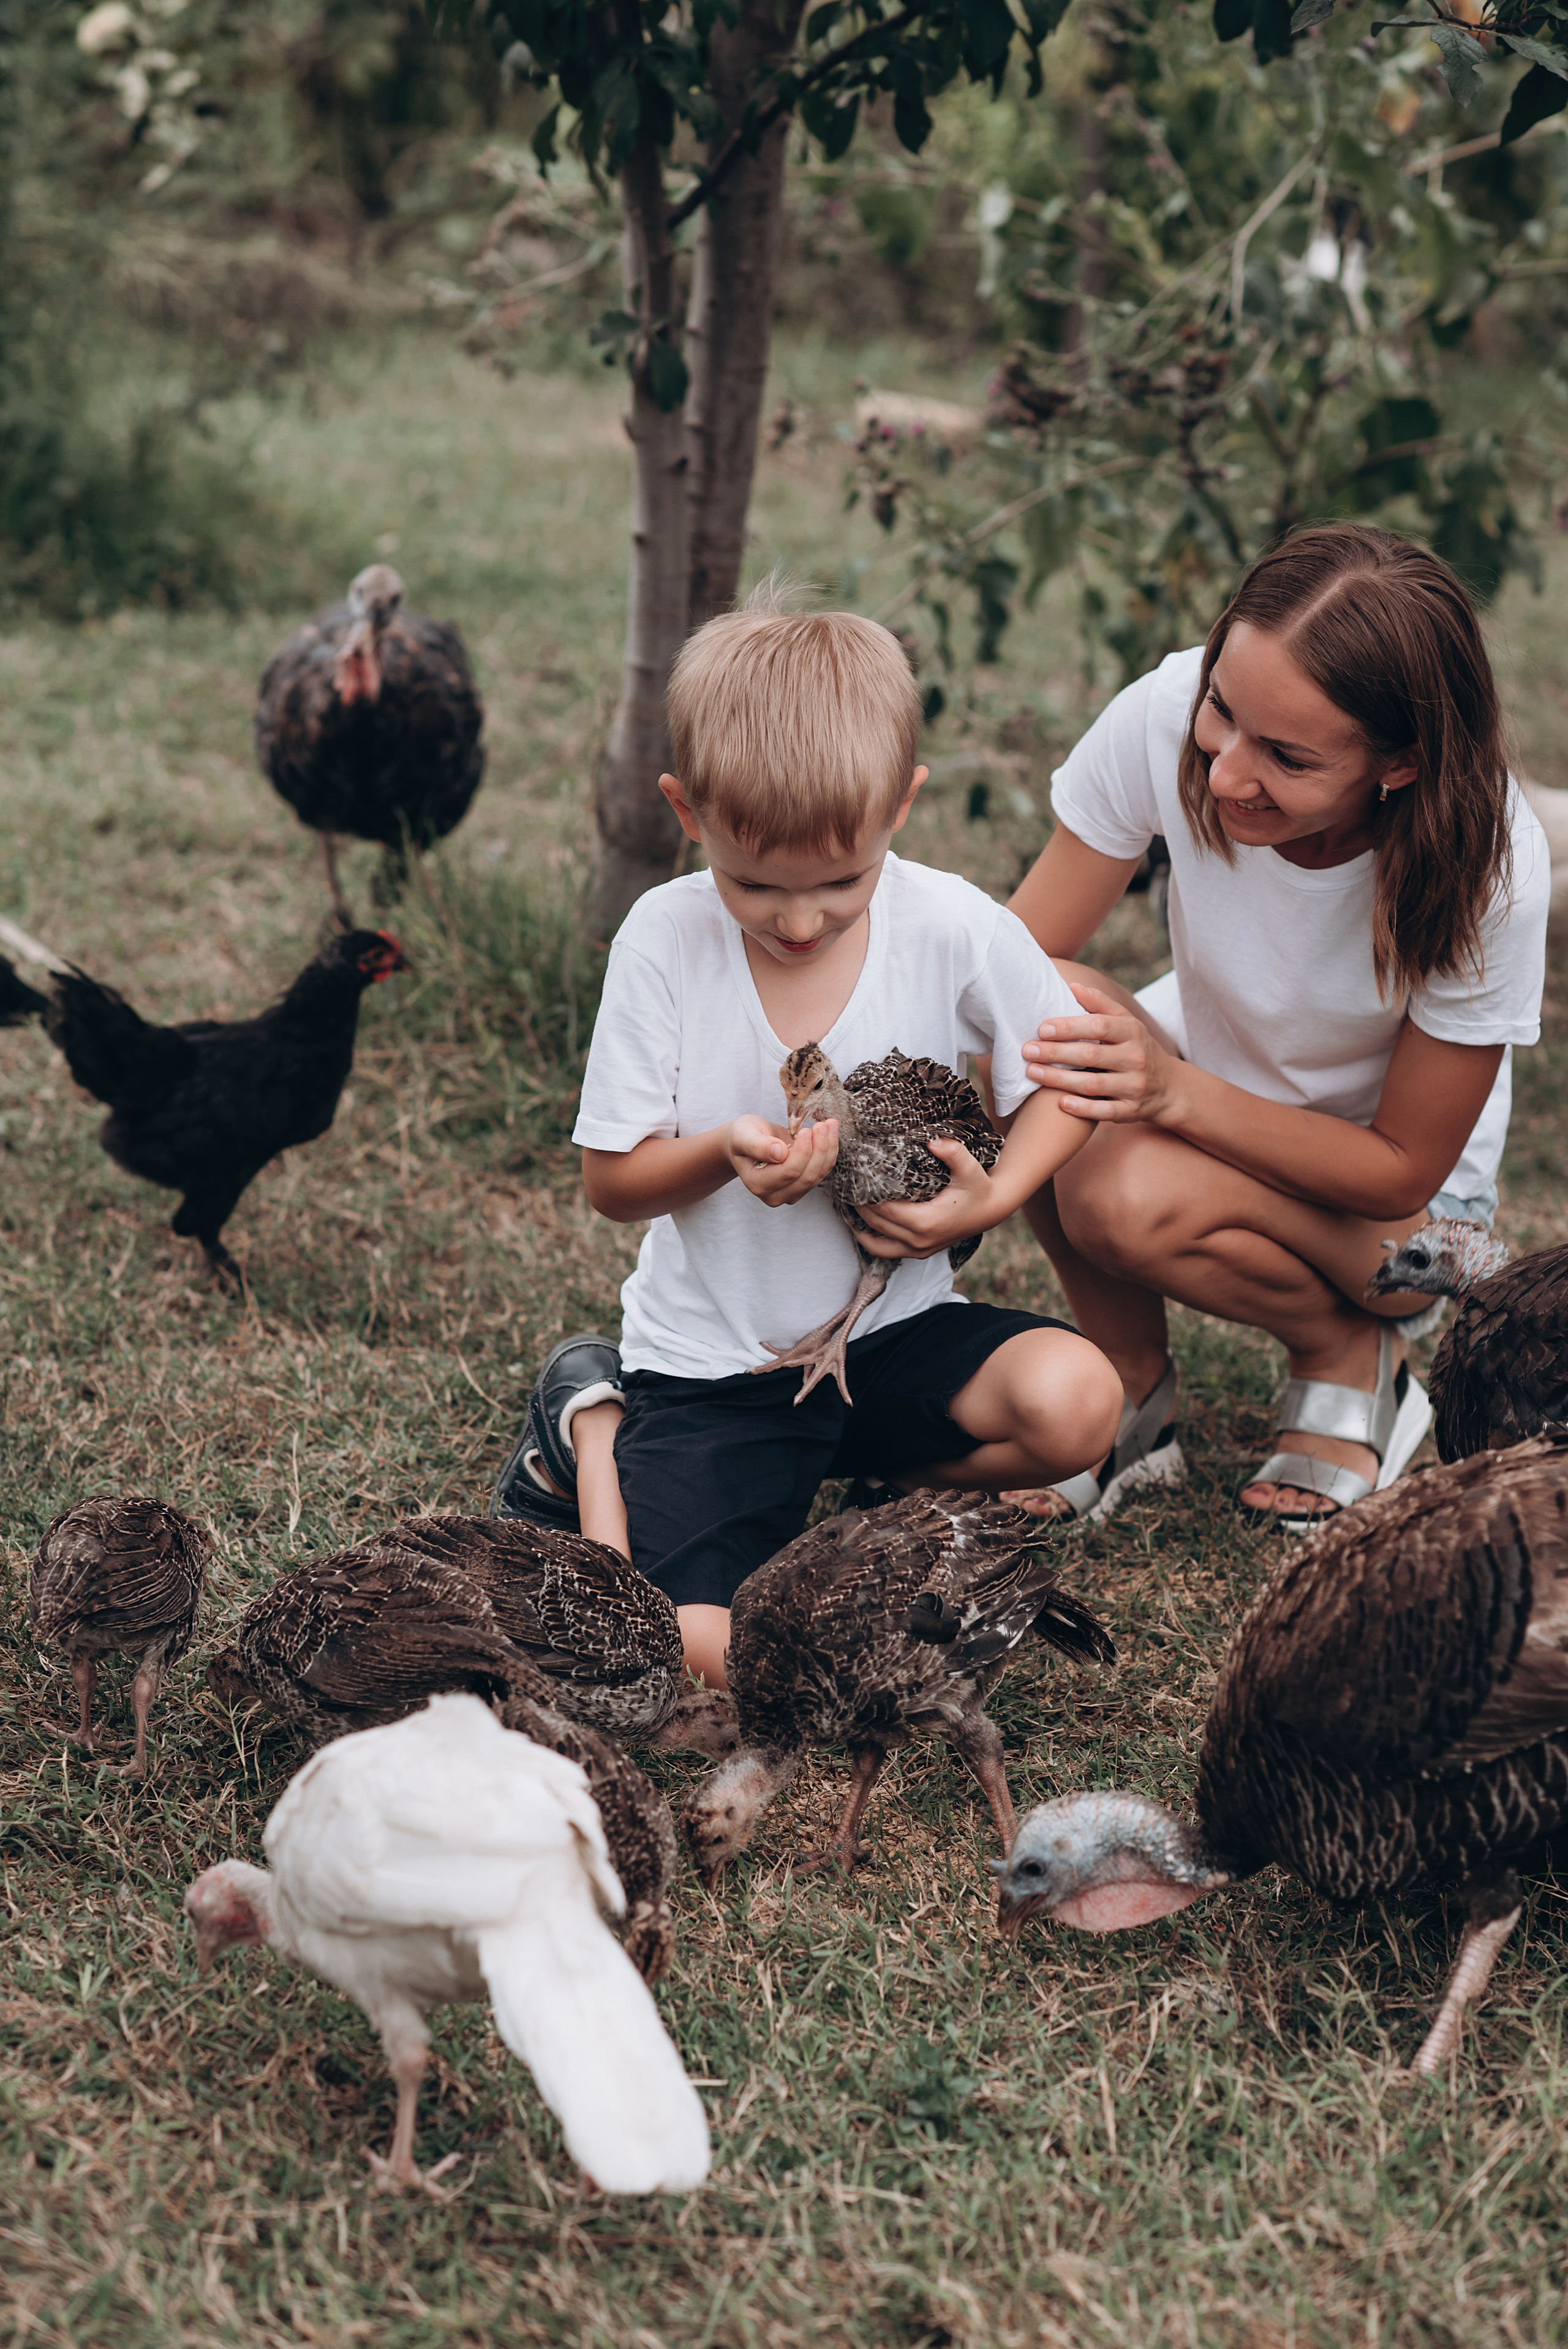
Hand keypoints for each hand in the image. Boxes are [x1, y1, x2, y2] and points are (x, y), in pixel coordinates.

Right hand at [726, 1113, 839, 1206]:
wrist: (748, 1140)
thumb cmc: (742, 1136)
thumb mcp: (743, 1134)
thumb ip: (757, 1145)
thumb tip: (779, 1153)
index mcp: (757, 1184)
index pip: (789, 1172)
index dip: (802, 1152)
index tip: (806, 1130)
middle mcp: (774, 1195)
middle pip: (807, 1177)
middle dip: (819, 1149)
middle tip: (822, 1124)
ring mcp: (790, 1193)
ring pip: (818, 1175)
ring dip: (828, 1149)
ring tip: (829, 1125)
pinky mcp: (802, 1186)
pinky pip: (822, 1171)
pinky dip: (829, 1152)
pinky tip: (830, 1133)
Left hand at [855, 1136, 995, 1258]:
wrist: (991, 1209)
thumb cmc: (978, 1187)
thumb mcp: (969, 1167)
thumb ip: (953, 1152)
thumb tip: (932, 1140)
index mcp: (926, 1221)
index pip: (883, 1209)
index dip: (865, 1194)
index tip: (854, 1175)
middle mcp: (919, 1240)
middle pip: (875, 1223)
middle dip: (858, 1204)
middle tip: (846, 1183)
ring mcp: (918, 1250)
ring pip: (875, 1243)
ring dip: (859, 1225)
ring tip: (849, 1202)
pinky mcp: (919, 1253)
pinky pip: (885, 1251)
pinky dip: (870, 1238)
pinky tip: (862, 1222)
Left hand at [1020, 984, 1174, 1123]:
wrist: (1169, 1087)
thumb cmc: (1136, 1047)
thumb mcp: (1127, 1022)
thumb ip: (1101, 1004)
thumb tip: (1073, 986)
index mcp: (1133, 1032)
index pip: (1099, 1026)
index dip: (1069, 1027)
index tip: (1042, 1028)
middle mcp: (1135, 1058)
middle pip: (1091, 1055)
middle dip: (1056, 1053)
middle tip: (1027, 1050)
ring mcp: (1134, 1086)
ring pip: (1093, 1084)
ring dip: (1059, 1080)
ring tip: (1032, 1072)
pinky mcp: (1131, 1110)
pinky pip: (1105, 1111)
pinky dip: (1082, 1108)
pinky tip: (1060, 1103)